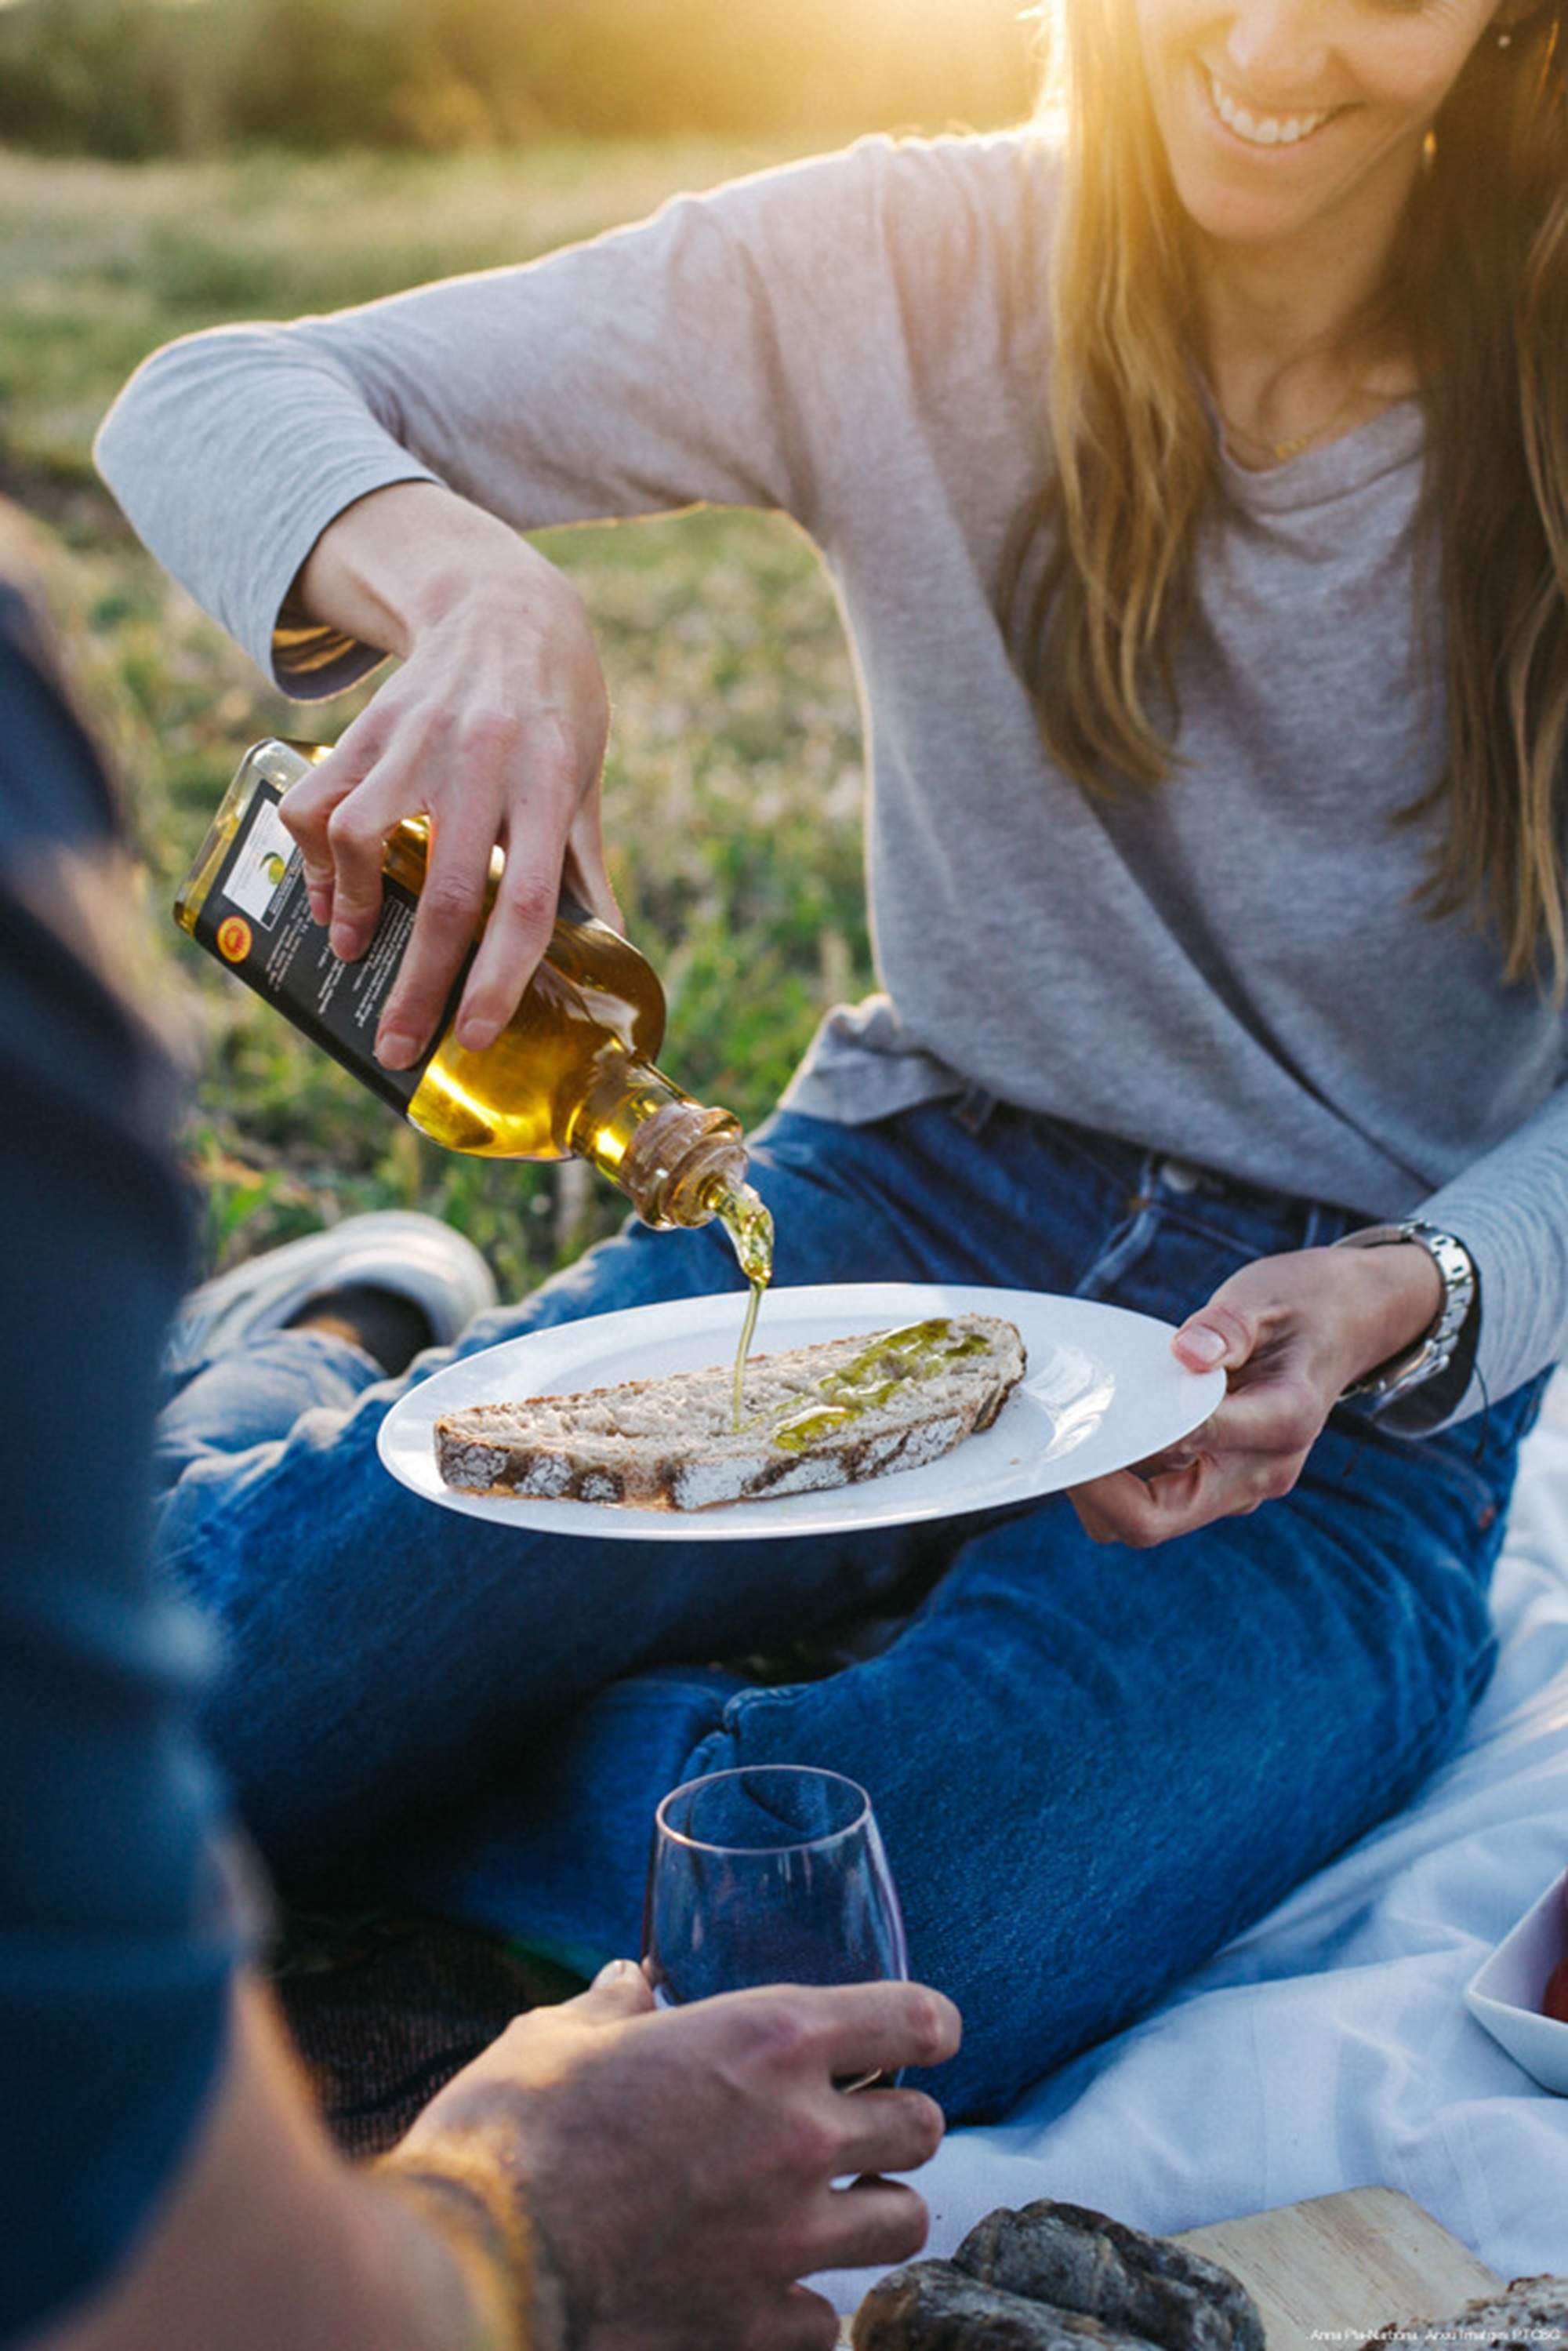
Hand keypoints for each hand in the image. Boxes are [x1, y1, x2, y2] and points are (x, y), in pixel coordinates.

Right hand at [279, 483, 615, 1070]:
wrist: (504, 606)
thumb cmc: (557, 708)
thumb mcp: (586, 782)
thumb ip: (585, 867)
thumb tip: (612, 954)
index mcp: (550, 782)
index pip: (527, 899)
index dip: (499, 976)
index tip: (474, 1035)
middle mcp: (482, 760)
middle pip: (446, 891)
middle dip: (418, 983)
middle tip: (397, 1044)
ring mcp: (416, 739)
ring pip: (364, 838)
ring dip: (354, 910)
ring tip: (354, 951)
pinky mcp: (367, 726)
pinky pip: (320, 800)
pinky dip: (314, 855)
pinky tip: (328, 891)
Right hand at [386, 1957, 959, 2350]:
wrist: (477, 2266)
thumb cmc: (509, 2131)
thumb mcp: (555, 2038)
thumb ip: (612, 2009)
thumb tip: (628, 1985)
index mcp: (763, 2040)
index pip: (906, 2020)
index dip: (930, 2025)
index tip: (933, 2035)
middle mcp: (798, 2135)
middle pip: (923, 2130)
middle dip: (901, 2127)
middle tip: (865, 2130)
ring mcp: (786, 2240)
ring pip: (902, 2226)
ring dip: (875, 2214)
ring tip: (837, 2212)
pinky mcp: (753, 2329)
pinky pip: (824, 2322)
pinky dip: (804, 2307)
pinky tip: (766, 2292)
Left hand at [1068, 1241, 1442, 1547]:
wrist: (1351, 1324)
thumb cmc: (1307, 1304)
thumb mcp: (1267, 1297)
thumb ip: (1227, 1327)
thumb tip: (1186, 1353)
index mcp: (1284, 1420)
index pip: (1192, 1442)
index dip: (1131, 1434)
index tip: (1082, 1411)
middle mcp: (1262, 1470)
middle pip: (1157, 1520)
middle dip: (1097, 1492)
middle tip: (1061, 1440)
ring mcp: (1241, 1483)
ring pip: (1148, 1520)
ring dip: (1103, 1488)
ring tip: (1077, 1428)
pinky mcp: (1221, 1480)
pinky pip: (1157, 1500)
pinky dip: (1120, 1478)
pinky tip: (1104, 1428)